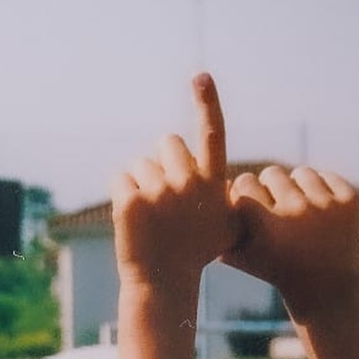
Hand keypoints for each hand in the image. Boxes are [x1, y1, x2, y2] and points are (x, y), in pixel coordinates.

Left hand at [112, 75, 233, 290]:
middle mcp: (190, 183)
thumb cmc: (194, 255)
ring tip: (151, 218)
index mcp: (214, 184)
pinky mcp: (131, 201)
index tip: (200, 75)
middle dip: (163, 163)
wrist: (162, 283)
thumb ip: (231, 200)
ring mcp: (159, 192)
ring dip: (142, 183)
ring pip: (142, 163)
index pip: (212, 135)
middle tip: (164, 201)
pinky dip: (122, 195)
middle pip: (168, 144)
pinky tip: (132, 220)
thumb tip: (238, 185)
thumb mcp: (225, 229)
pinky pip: (121, 178)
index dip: (207, 103)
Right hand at [224, 165, 358, 313]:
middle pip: (271, 173)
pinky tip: (318, 210)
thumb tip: (216, 189)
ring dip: (295, 187)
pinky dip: (320, 191)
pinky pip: (327, 177)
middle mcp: (297, 213)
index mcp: (268, 228)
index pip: (245, 183)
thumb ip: (222, 228)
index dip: (244, 192)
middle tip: (274, 204)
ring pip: (300, 172)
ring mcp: (327, 206)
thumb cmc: (275, 270)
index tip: (248, 203)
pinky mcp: (349, 202)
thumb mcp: (242, 257)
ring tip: (296, 208)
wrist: (326, 287)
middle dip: (269, 187)